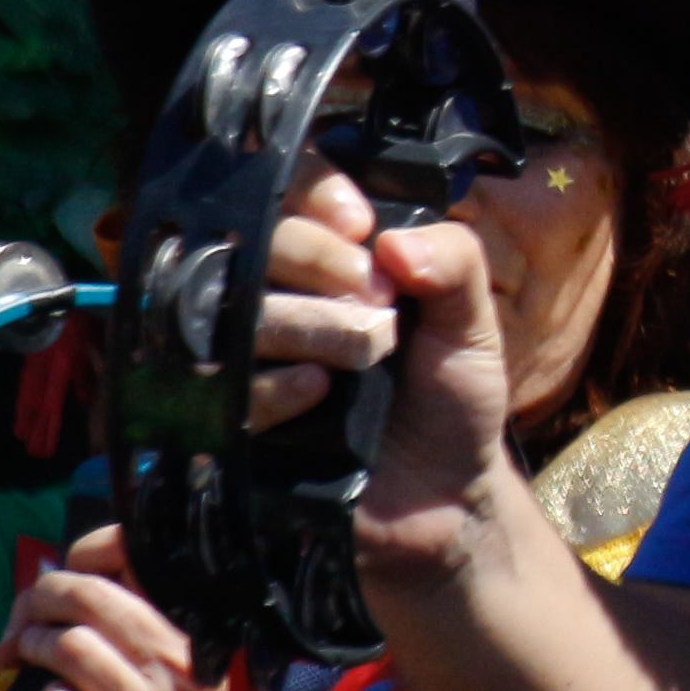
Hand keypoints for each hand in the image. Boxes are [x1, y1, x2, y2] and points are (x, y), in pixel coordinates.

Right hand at [254, 162, 524, 588]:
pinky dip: (272, 384)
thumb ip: (455, 263)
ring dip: (305, 321)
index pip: (289, 191)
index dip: (313, 192)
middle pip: (253, 242)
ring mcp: (241, 357)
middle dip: (317, 258)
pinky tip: (320, 392)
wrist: (440, 499)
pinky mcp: (223, 415)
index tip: (360, 223)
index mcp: (327, 261)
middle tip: (376, 297)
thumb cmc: (450, 403)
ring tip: (365, 351)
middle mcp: (273, 298)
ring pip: (230, 307)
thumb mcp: (473, 325)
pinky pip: (216, 383)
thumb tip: (392, 241)